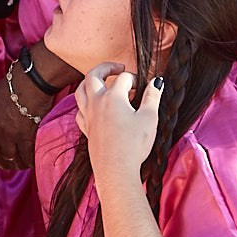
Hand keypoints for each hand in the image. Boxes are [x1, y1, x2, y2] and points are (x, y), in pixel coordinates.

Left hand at [0, 72, 41, 170]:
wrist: (32, 81)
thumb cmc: (16, 84)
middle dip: (2, 162)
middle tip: (9, 165)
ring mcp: (9, 134)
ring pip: (11, 158)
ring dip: (17, 164)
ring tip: (23, 164)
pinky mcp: (25, 137)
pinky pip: (26, 156)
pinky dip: (29, 161)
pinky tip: (32, 161)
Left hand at [75, 64, 162, 182]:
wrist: (116, 169)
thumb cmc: (134, 144)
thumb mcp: (149, 118)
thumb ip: (152, 97)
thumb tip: (157, 81)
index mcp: (113, 97)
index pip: (124, 78)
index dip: (135, 78)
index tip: (144, 85)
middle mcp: (96, 102)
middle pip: (93, 75)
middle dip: (105, 67)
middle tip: (118, 67)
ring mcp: (88, 115)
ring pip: (80, 90)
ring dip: (90, 81)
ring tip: (101, 81)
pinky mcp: (85, 128)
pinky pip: (79, 110)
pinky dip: (85, 103)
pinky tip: (93, 106)